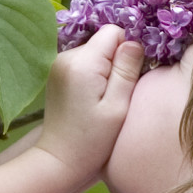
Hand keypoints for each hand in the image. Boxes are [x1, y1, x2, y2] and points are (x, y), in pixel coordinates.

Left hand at [35, 25, 144, 184]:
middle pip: (103, 41)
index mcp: (82, 62)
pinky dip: (93, 75)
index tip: (129, 78)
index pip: (114, 32)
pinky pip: (84, 63)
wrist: (59, 160)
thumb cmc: (92, 140)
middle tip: (117, 93)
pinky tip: (93, 99)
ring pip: (95, 52)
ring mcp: (59, 64)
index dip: (127, 51)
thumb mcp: (117, 106)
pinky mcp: (57, 74)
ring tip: (103, 99)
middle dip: (115, 61)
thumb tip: (135, 41)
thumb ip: (127, 70)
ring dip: (104, 69)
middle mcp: (66, 56)